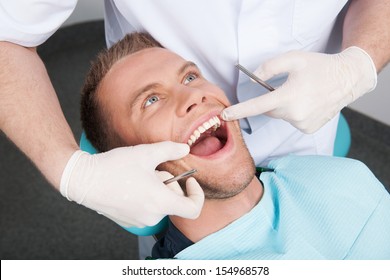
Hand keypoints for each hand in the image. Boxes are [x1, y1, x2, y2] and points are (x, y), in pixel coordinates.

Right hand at [60, 141, 203, 226]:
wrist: (84, 180)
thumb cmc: (114, 167)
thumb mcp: (146, 153)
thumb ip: (170, 150)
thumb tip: (185, 148)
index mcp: (161, 202)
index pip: (193, 209)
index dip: (196, 194)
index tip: (188, 179)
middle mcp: (152, 216)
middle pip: (175, 202)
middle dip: (170, 184)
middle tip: (155, 170)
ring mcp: (140, 221)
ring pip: (161, 204)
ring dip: (158, 189)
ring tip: (141, 176)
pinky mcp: (129, 220)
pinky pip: (148, 209)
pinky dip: (147, 196)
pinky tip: (132, 184)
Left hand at [222, 47, 376, 132]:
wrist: (348, 79)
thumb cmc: (319, 66)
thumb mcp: (293, 59)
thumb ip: (269, 67)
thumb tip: (254, 79)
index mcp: (288, 97)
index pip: (257, 106)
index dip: (238, 111)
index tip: (224, 115)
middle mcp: (294, 114)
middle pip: (269, 110)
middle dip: (273, 99)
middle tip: (289, 87)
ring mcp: (302, 124)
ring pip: (281, 115)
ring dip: (285, 106)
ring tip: (303, 93)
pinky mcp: (308, 129)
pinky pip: (292, 121)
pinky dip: (295, 113)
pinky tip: (308, 103)